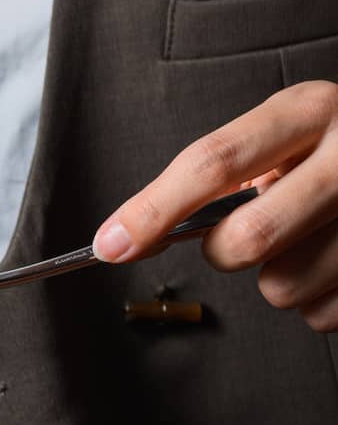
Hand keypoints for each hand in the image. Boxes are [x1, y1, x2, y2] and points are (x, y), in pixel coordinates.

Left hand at [93, 81, 337, 330]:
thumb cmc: (337, 148)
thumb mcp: (289, 132)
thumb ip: (226, 171)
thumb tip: (131, 233)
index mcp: (309, 110)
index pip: (212, 163)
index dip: (152, 211)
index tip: (109, 245)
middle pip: (249, 239)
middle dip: (225, 252)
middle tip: (239, 238)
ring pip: (285, 287)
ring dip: (280, 280)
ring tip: (310, 243)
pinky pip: (325, 314)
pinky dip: (319, 301)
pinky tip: (336, 264)